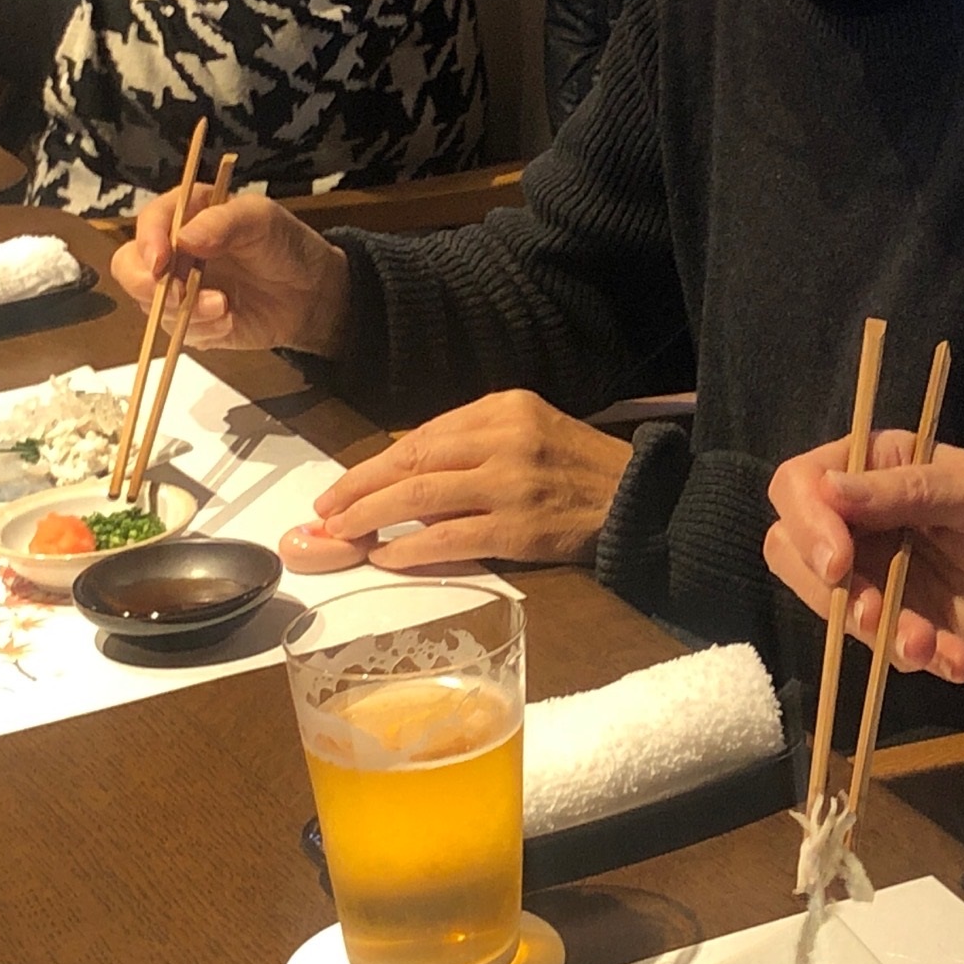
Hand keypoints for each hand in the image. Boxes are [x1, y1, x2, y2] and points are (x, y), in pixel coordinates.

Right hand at [114, 189, 351, 357]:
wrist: (311, 294)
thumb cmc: (286, 246)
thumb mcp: (261, 220)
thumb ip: (223, 223)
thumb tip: (184, 238)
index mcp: (187, 214)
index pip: (150, 222)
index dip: (148, 241)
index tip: (161, 261)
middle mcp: (174, 250)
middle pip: (129, 267)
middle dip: (146, 285)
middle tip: (180, 295)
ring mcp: (179, 287)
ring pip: (152, 305)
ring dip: (186, 311)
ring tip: (225, 308)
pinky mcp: (191, 321)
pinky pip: (177, 332)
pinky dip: (201, 330)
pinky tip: (230, 322)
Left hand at [311, 391, 634, 569]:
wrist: (639, 498)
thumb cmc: (579, 470)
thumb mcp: (529, 431)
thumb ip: (474, 445)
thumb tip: (407, 478)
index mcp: (503, 407)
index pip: (423, 435)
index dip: (374, 463)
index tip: (341, 486)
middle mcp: (504, 437)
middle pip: (412, 460)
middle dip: (359, 487)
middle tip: (324, 510)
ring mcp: (512, 482)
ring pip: (421, 498)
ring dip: (372, 516)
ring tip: (342, 532)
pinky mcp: (520, 527)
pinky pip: (451, 538)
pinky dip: (412, 549)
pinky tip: (387, 556)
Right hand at [764, 438, 963, 684]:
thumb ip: (908, 490)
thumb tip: (829, 489)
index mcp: (873, 468)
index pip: (799, 485)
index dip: (807, 523)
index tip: (838, 562)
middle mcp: (858, 520)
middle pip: (792, 550)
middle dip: (829, 591)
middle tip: (872, 613)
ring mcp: (872, 574)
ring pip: (831, 607)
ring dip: (878, 633)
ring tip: (929, 644)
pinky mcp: (891, 621)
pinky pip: (876, 646)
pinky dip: (915, 657)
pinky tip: (955, 657)